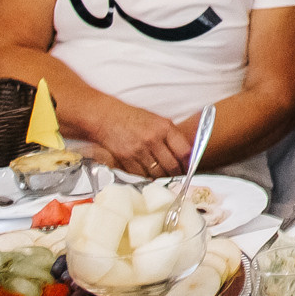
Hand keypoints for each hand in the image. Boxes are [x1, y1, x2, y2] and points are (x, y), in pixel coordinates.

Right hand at [71, 98, 194, 177]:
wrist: (106, 117)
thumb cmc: (133, 118)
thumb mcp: (157, 120)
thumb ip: (171, 136)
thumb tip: (186, 154)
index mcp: (164, 127)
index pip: (184, 151)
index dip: (188, 163)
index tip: (188, 167)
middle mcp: (153, 139)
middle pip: (172, 166)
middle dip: (176, 174)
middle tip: (177, 176)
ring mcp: (139, 150)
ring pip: (157, 173)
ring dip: (161, 178)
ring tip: (162, 176)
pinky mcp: (126, 159)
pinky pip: (141, 175)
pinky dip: (146, 177)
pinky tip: (147, 174)